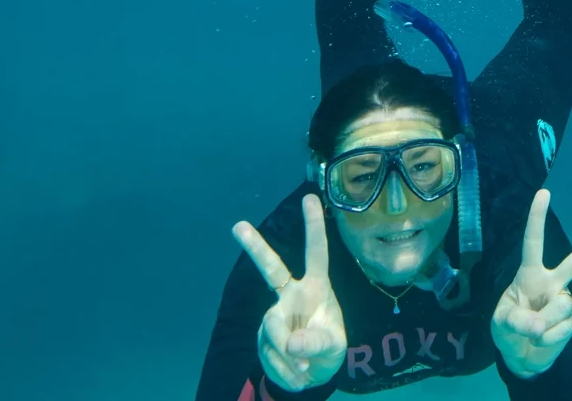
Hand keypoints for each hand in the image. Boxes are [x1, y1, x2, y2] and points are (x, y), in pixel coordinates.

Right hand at [233, 194, 347, 391]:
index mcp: (316, 288)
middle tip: (238, 226)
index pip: (316, 254)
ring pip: (274, 331)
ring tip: (305, 372)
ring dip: (289, 358)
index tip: (310, 197)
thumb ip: (317, 343)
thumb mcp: (334, 346)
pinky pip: (271, 355)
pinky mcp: (263, 336)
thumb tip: (290, 342)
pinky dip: (285, 370)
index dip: (314, 227)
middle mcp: (292, 295)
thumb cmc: (329, 347)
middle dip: (255, 247)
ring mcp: (275, 314)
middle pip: (272, 269)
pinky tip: (298, 375)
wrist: (313, 373)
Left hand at [491, 190, 571, 378]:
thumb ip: (518, 321)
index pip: (533, 243)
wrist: (521, 357)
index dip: (537, 218)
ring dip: (542, 324)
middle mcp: (551, 283)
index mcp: (530, 274)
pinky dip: (549, 339)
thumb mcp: (501, 323)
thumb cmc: (508, 330)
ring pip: (560, 306)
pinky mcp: (571, 322)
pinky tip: (542, 340)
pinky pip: (562, 328)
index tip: (544, 193)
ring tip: (532, 332)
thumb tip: (540, 326)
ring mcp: (563, 302)